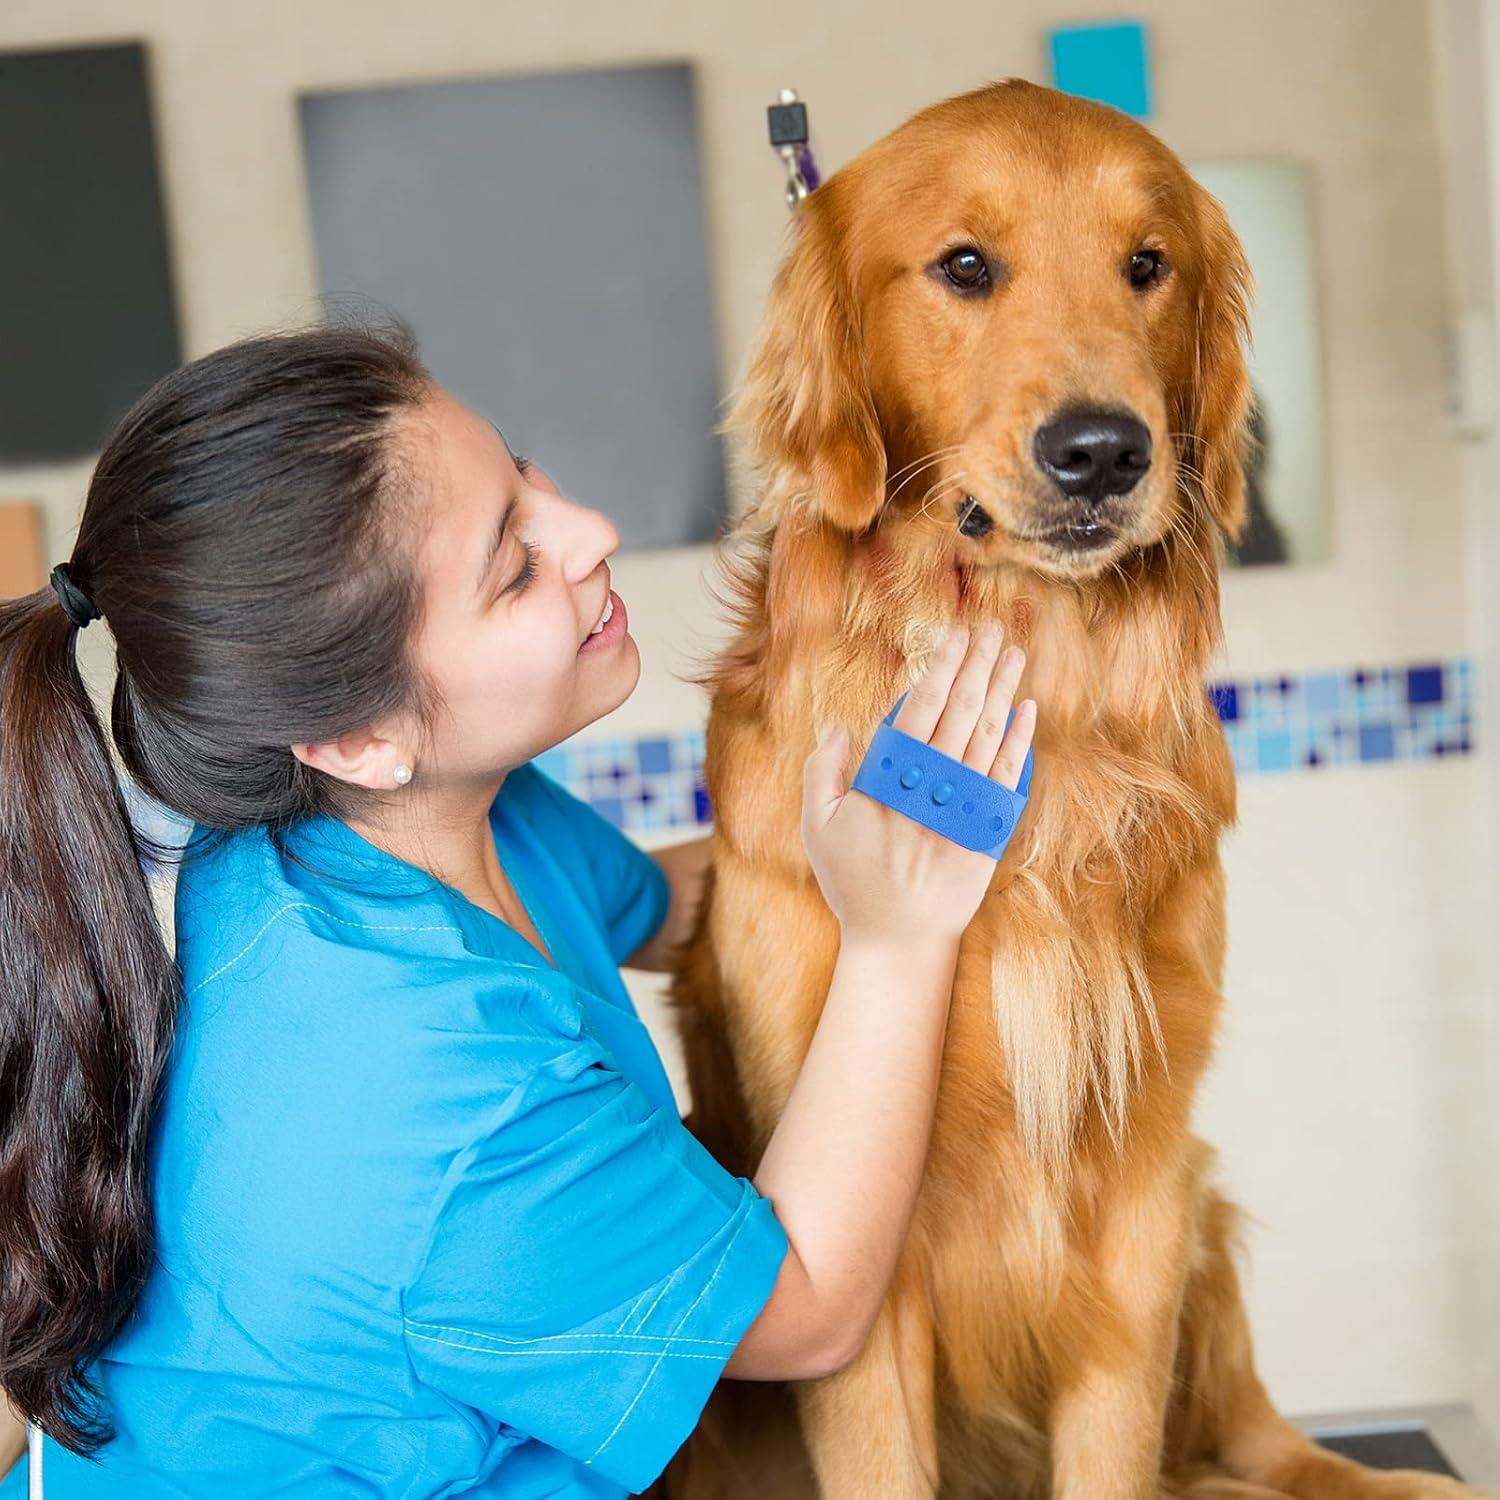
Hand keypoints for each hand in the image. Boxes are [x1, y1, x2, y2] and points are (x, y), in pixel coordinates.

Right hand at [800, 622, 1035, 946]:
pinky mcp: (989, 831)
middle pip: (962, 712)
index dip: (942, 668)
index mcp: (888, 780)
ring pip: (989, 736)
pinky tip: (1028, 709)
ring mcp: (964, 809)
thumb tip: (841, 727)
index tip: (957, 635)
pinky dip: (1020, 741)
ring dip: (1003, 691)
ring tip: (1014, 654)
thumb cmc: (853, 880)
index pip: (920, 709)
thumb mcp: (817, 826)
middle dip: (979, 666)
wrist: (899, 939)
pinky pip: (1009, 777)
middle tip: (995, 629)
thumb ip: (823, 771)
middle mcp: (932, 788)